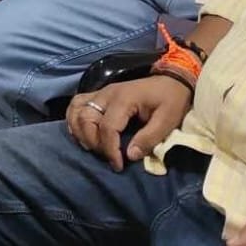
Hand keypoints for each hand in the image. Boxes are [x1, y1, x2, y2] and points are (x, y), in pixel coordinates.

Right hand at [66, 75, 191, 170]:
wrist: (171, 80)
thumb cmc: (171, 100)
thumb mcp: (168, 120)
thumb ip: (149, 138)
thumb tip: (130, 156)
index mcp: (124, 99)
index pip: (107, 127)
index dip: (109, 150)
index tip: (118, 166)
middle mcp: (106, 94)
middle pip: (86, 119)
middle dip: (93, 142)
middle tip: (107, 156)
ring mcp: (100, 92)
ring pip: (76, 110)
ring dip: (79, 131)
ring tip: (92, 147)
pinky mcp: (99, 94)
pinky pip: (77, 104)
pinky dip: (74, 120)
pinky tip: (82, 133)